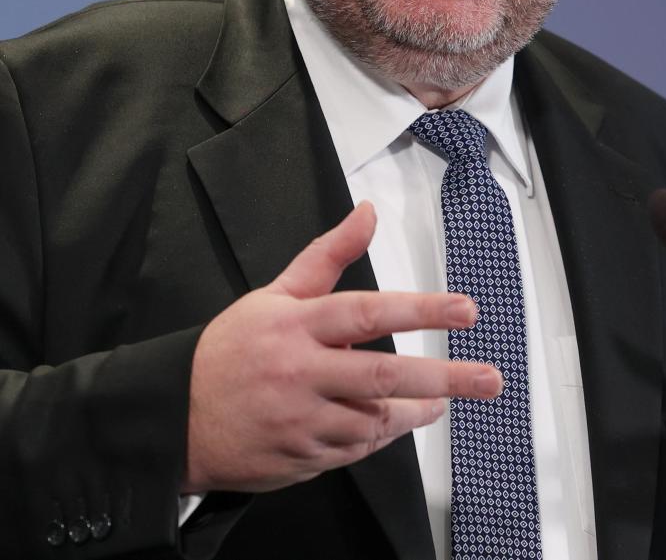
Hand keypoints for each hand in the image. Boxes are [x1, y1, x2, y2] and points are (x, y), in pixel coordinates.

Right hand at [184, 201, 502, 492]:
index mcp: (297, 324)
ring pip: (375, 419)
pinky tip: (399, 420)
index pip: (369, 311)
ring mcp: (300, 419)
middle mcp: (300, 371)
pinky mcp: (299, 457)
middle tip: (488, 379)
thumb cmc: (232, 348)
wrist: (174, 416)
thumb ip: (329, 254)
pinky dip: (382, 436)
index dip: (422, 310)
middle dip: (444, 377)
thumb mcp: (277, 292)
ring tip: (444, 400)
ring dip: (417, 411)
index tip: (465, 310)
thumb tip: (367, 212)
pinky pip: (355, 450)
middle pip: (383, 373)